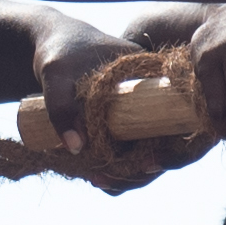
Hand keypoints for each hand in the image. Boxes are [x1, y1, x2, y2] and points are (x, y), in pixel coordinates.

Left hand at [18, 17, 157, 188]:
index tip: (143, 166)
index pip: (174, 120)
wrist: (51, 43)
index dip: (169, 150)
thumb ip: (62, 108)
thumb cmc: (59, 53)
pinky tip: (101, 179)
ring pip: (144, 149)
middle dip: (139, 170)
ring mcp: (137, 108)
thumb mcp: (58, 75)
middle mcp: (152, 94)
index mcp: (154, 77)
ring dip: (126, 172)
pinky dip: (117, 166)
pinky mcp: (121, 118)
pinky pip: (127, 148)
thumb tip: (77, 149)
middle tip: (105, 181)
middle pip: (162, 142)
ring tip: (97, 181)